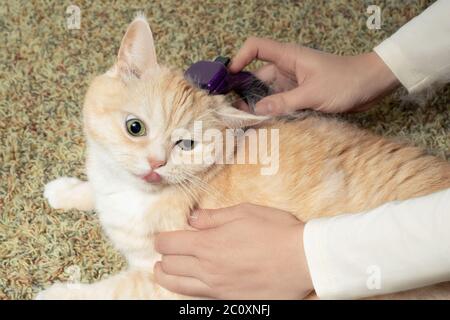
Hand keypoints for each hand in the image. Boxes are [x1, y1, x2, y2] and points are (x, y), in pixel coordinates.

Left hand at [154, 203, 312, 298]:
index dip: (160, 240)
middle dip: (161, 258)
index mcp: (209, 243)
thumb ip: (213, 217)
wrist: (303, 260)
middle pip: (168, 267)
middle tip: (162, 253)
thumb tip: (192, 219)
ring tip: (162, 271)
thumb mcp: (244, 212)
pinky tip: (188, 285)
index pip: (169, 244)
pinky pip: (198, 298)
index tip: (161, 238)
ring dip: (166, 277)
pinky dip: (186, 291)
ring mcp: (218, 288)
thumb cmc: (276, 232)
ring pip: (178, 286)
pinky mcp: (230, 300)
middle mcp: (208, 268)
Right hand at [230, 37, 399, 114]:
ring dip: (257, 106)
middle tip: (234, 113)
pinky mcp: (299, 95)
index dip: (239, 58)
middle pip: (256, 77)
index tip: (229, 78)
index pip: (255, 47)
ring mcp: (292, 83)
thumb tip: (257, 110)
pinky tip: (265, 125)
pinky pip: (279, 103)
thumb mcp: (312, 93)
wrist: (370, 86)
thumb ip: (284, 102)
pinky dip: (271, 112)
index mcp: (288, 57)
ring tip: (246, 123)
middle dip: (243, 93)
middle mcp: (286, 68)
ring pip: (266, 93)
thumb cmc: (345, 81)